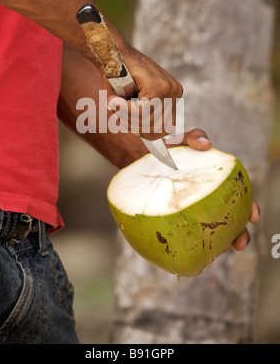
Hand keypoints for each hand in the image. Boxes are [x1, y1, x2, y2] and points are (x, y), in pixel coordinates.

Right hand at [107, 47, 182, 139]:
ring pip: (148, 121)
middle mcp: (175, 92)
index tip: (131, 126)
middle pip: (158, 129)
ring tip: (116, 104)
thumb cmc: (117, 80)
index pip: (165, 130)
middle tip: (119, 114)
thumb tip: (151, 141)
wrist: (110, 54)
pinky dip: (124, 110)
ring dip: (126, 118)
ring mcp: (170, 89)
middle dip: (134, 126)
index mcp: (172, 97)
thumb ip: (140, 121)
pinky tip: (116, 101)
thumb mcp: (131, 105)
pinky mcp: (159, 86)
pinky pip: (141, 111)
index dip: (146, 134)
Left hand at [167, 128, 259, 252]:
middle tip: (239, 243)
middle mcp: (205, 196)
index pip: (237, 196)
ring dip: (215, 242)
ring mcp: (190, 207)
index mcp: (212, 181)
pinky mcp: (172, 216)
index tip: (253, 217)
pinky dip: (185, 243)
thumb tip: (207, 144)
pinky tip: (182, 252)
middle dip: (237, 233)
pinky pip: (181, 231)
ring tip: (216, 253)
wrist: (138, 158)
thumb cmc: (163, 148)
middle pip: (227, 217)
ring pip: (207, 228)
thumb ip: (191, 137)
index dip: (247, 207)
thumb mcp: (177, 140)